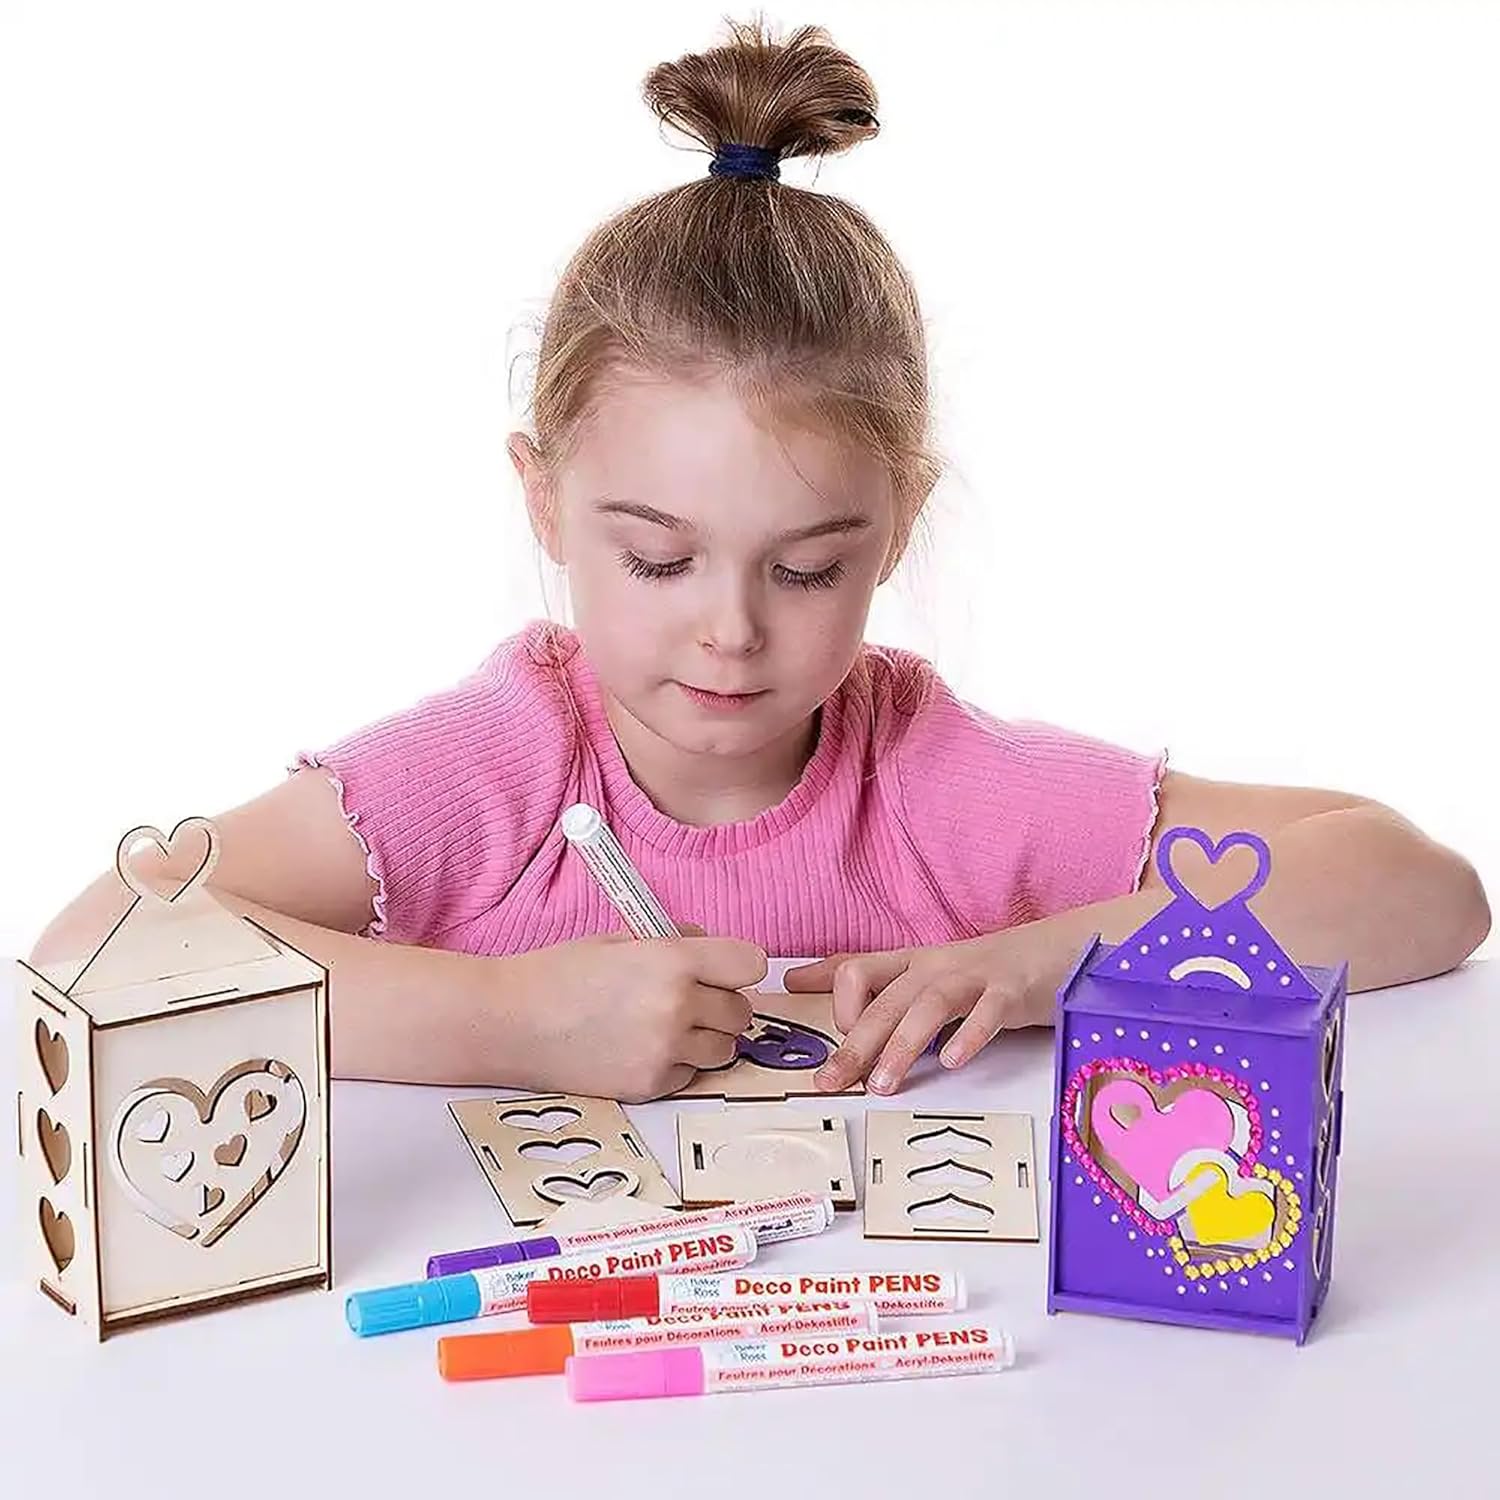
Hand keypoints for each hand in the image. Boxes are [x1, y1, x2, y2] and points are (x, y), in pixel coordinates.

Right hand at [515, 929, 766, 1101]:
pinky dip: (678, 1064)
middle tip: (690, 998)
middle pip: (742, 1011)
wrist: (511, 1023)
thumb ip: (675, 942)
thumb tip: (713, 953)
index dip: (737, 965)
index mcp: (673, 961)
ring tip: (666, 1026)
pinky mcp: (650, 1085)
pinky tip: (643, 1048)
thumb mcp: (622, 938)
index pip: (751, 964)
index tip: (723, 968)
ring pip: (725, 1049)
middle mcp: (678, 1007)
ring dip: (706, 1037)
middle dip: (722, 1003)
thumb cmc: (560, 973)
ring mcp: (665, 1052)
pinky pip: (691, 1075)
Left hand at [784, 931, 1052, 1094]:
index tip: (835, 1046)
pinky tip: (954, 1061)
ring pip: (929, 1004)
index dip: (839, 1007)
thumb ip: (863, 981)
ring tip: (883, 1084)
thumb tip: (794, 981)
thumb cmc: (981, 971)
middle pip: (886, 999)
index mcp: (911, 963)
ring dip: (903, 1044)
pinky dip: (969, 1035)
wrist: (1056, 949)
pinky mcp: (1011, 991)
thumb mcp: (918, 973)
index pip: (857, 971)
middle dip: (854, 1042)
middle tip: (831, 1082)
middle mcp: (935, 967)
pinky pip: (988, 1011)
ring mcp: (974, 977)